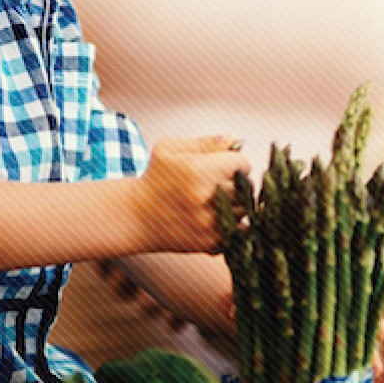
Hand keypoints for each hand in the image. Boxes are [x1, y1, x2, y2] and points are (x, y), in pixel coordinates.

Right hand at [135, 136, 249, 253]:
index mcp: (196, 171)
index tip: (224, 164)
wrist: (137, 216)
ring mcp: (207, 224)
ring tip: (217, 198)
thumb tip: (235, 139)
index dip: (235, 161)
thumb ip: (206, 142)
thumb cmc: (156, 177)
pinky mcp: (210, 243)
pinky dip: (234, 223)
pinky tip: (218, 215)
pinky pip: (239, 230)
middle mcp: (204, 199)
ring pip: (244, 210)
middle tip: (220, 181)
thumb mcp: (170, 148)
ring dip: (236, 203)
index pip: (242, 164)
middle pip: (246, 188)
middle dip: (237, 182)